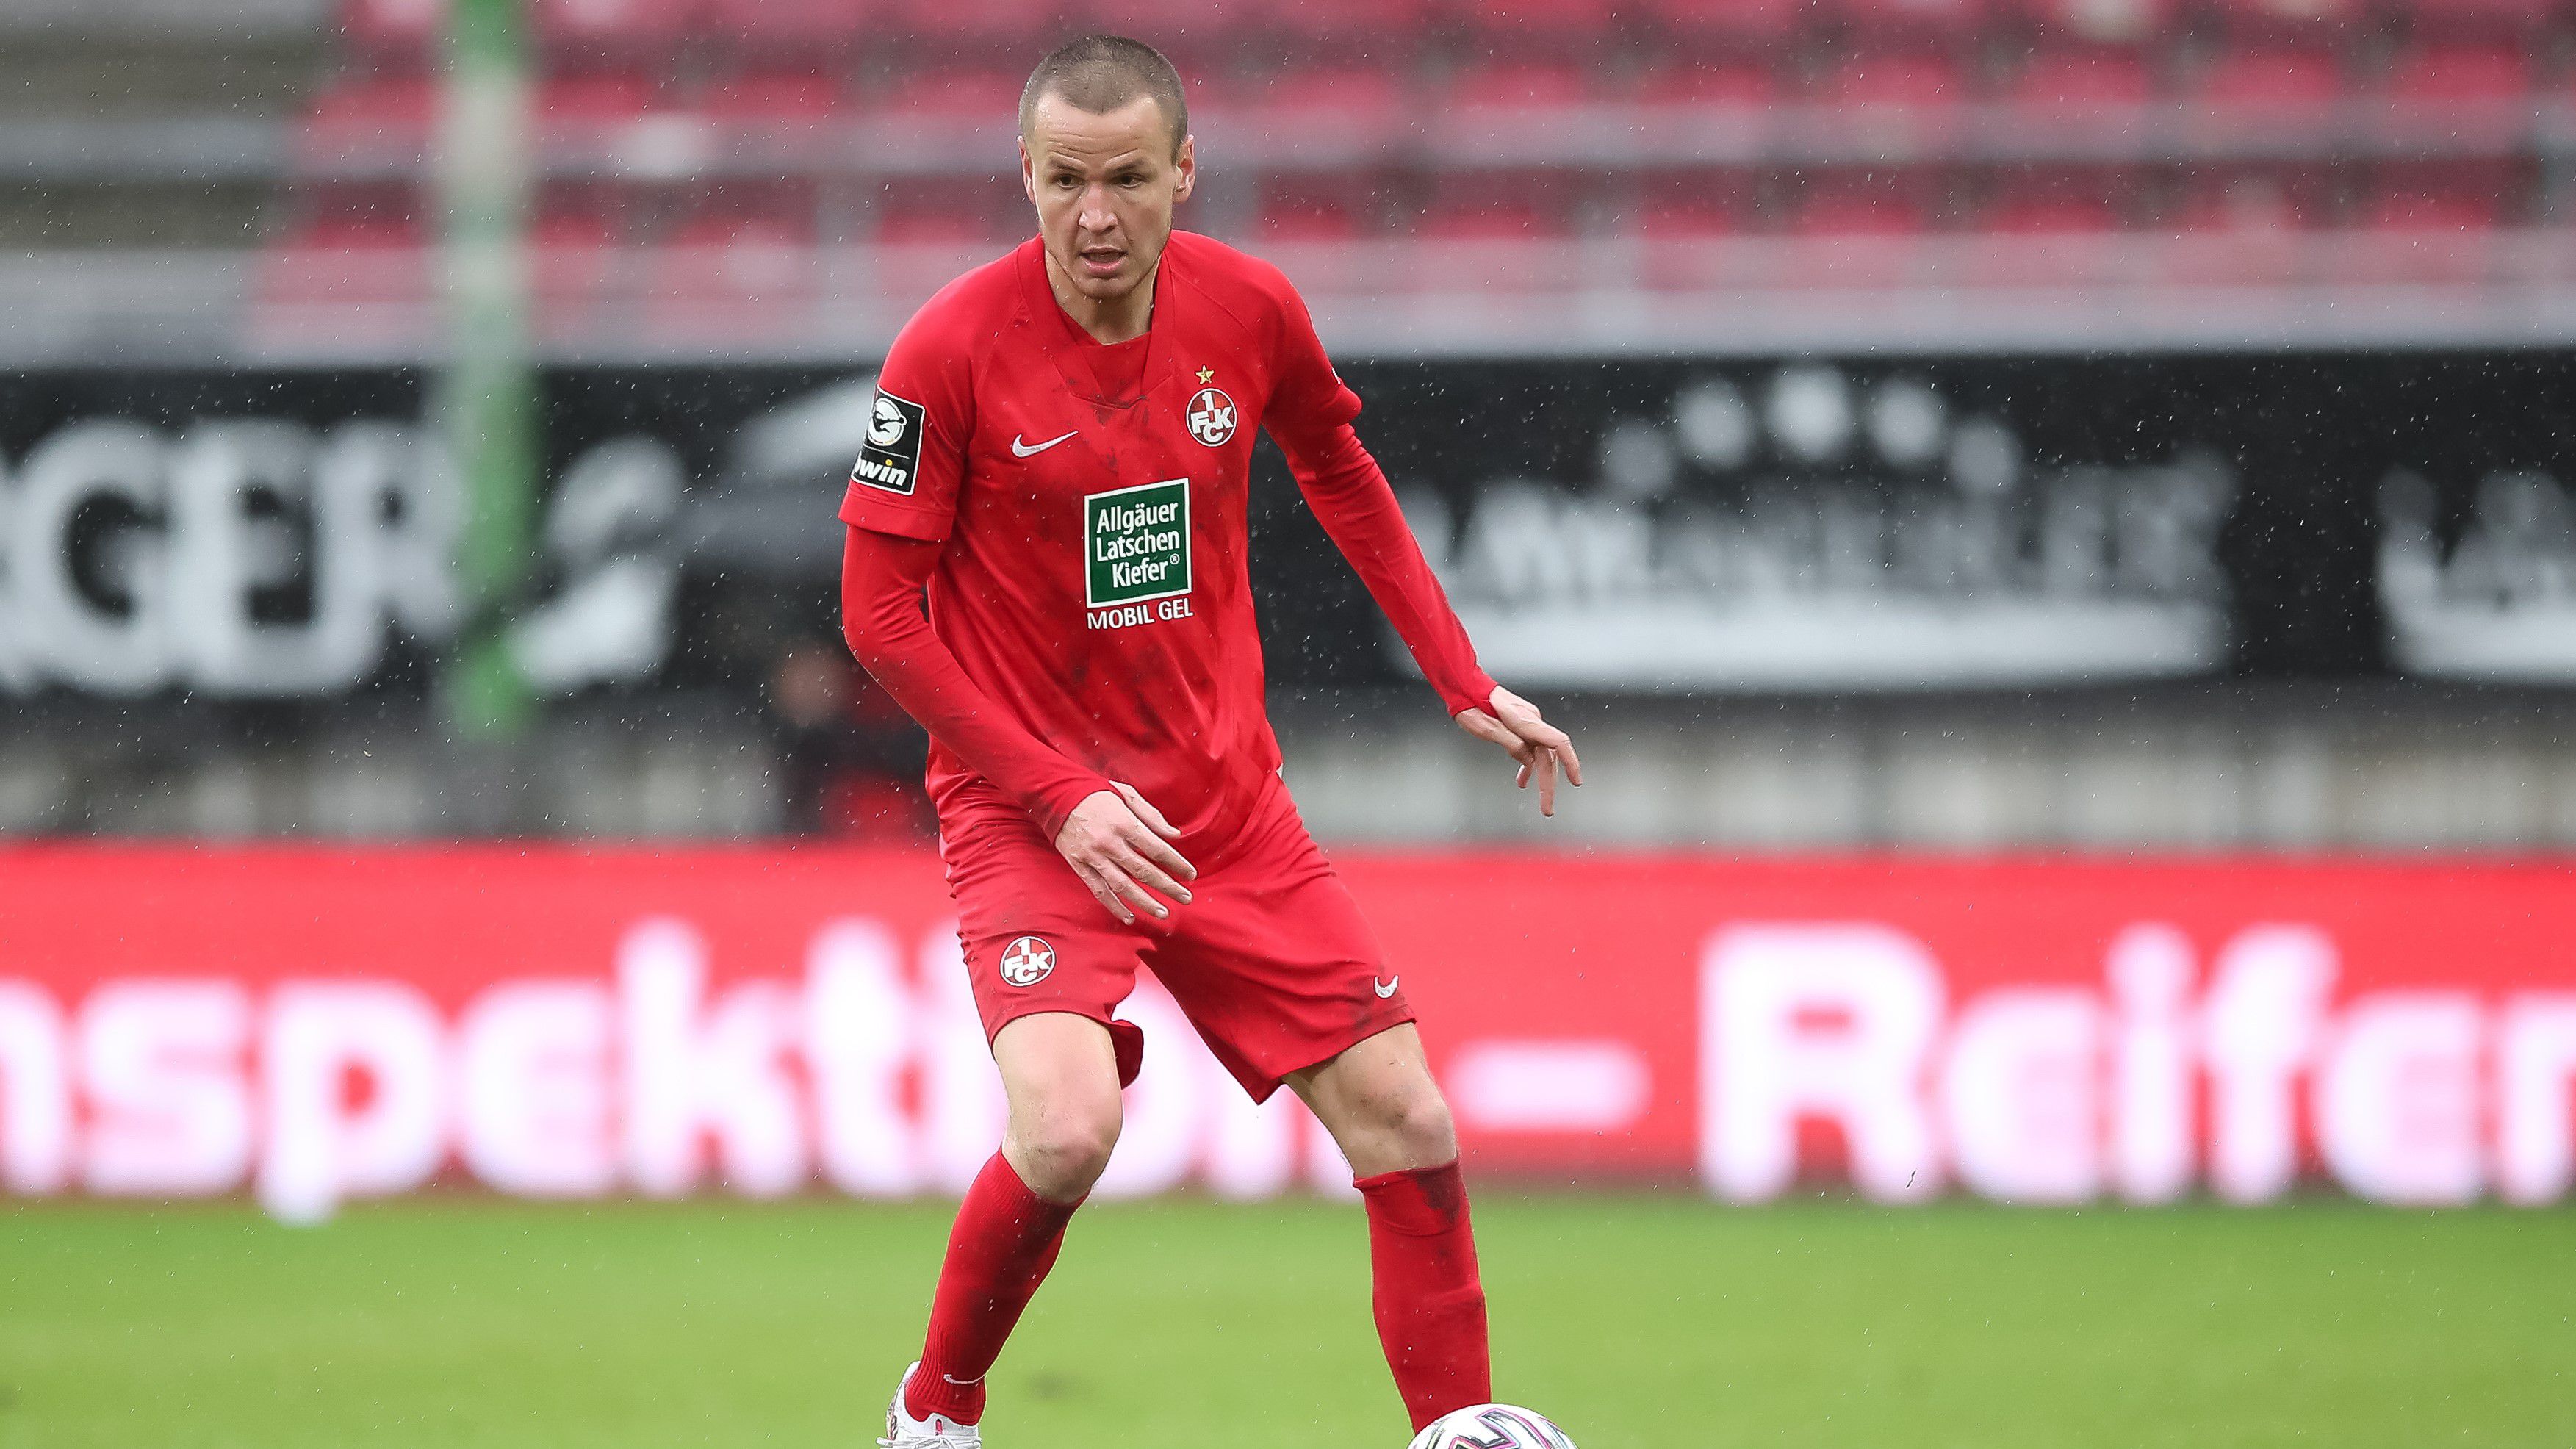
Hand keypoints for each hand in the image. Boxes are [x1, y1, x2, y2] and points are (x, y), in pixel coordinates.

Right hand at [1054, 781, 1197, 923]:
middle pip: (1144, 871)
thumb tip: (1174, 835)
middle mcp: (1109, 842)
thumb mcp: (1126, 794)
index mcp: (1123, 822)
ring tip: (1163, 913)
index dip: (1176, 863)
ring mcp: (1093, 856)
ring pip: (1123, 886)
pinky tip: (1129, 916)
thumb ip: (1151, 815)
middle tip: (1186, 898)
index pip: (1156, 848)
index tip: (1190, 874)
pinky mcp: (1079, 866)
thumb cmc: (1096, 793)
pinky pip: (1099, 890)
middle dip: (1168, 887)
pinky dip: (1114, 906)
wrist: (1056, 795)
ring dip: (1145, 902)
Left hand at [1453, 685, 1582, 815]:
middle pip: (1548, 756)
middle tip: (1547, 810)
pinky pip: (1529, 748)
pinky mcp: (1519, 725)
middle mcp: (1532, 721)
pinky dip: (1528, 765)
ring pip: (1539, 754)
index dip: (1571, 763)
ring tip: (1542, 802)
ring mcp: (1527, 723)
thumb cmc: (1472, 706)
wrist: (1464, 685)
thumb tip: (1529, 762)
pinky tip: (1523, 780)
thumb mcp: (1488, 730)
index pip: (1558, 743)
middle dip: (1549, 784)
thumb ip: (1511, 745)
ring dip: (1540, 778)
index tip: (1576, 782)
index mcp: (1526, 721)